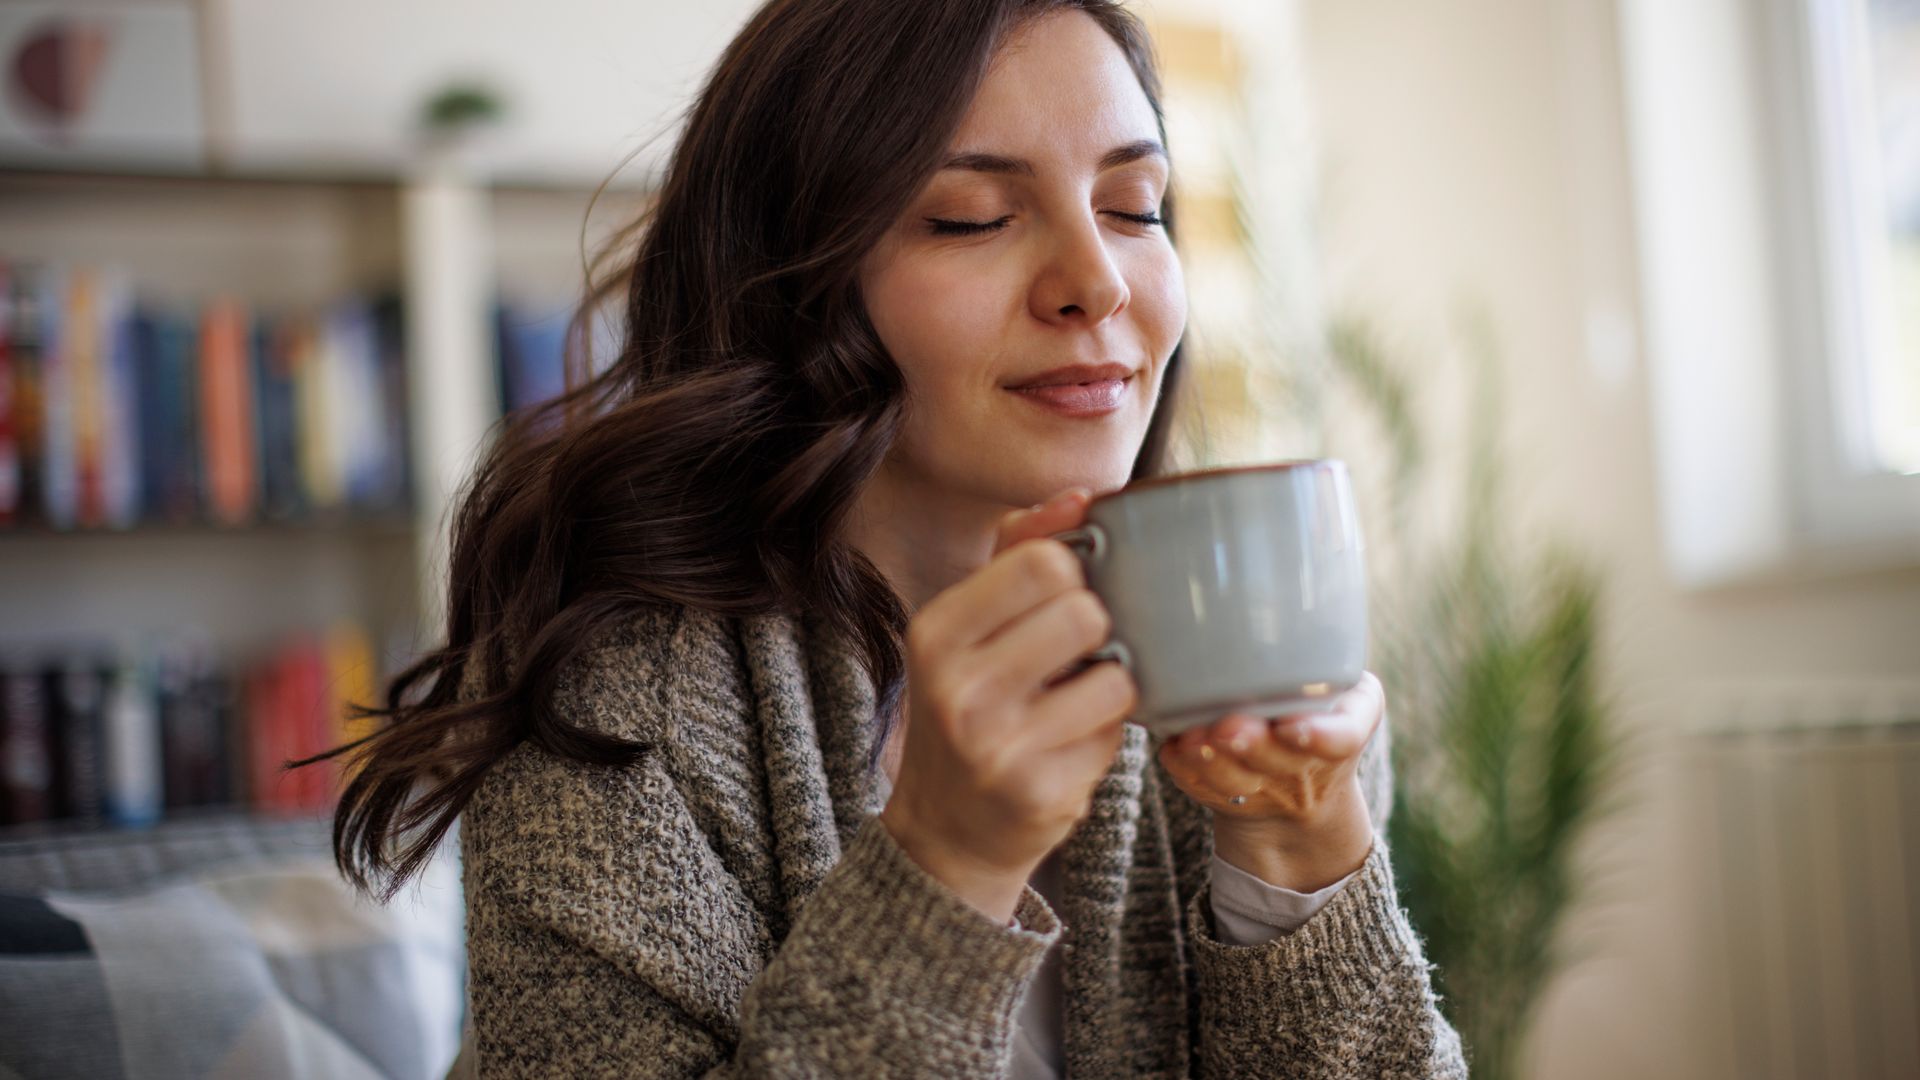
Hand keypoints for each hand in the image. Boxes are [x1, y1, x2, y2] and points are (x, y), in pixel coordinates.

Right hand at [879, 488, 1138, 922]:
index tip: (1065, 594)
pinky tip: (1074, 742)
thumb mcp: (968, 625)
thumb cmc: (970, 704)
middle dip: (1097, 626)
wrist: (947, 827)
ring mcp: (998, 747)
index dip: (1074, 570)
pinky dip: (1109, 731)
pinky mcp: (1042, 793)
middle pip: (1085, 611)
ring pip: (1116, 675)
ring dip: (1112, 682)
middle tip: (1076, 651)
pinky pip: (1119, 733)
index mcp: (936, 632)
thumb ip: (1018, 550)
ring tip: (1080, 697)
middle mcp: (958, 689)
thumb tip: (1082, 497)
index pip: (1042, 561)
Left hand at [1157, 672, 1384, 890]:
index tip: (1293, 728)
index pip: (1342, 738)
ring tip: (1191, 738)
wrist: (1304, 787)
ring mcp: (1273, 796)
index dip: (1319, 736)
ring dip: (1211, 763)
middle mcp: (1314, 770)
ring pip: (1238, 783)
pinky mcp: (1231, 805)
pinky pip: (1205, 792)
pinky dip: (1185, 772)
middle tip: (1226, 727)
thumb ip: (1320, 669)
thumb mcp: (1345, 690)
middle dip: (1250, 744)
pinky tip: (1171, 749)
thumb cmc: (1319, 712)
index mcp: (1349, 727)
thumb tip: (1262, 638)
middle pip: (1281, 762)